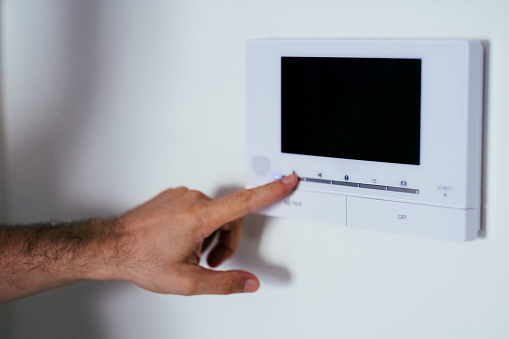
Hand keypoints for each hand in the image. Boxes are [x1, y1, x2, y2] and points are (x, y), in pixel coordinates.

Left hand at [114, 174, 298, 294]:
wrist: (111, 246)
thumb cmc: (142, 258)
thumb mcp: (187, 282)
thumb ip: (224, 282)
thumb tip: (249, 283)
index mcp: (199, 217)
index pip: (245, 202)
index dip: (271, 192)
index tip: (287, 180)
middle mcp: (192, 199)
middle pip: (229, 217)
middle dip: (225, 241)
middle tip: (208, 261)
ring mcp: (181, 195)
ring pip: (213, 214)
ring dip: (209, 234)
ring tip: (189, 252)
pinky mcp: (174, 195)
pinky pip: (197, 208)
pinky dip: (197, 225)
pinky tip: (179, 239)